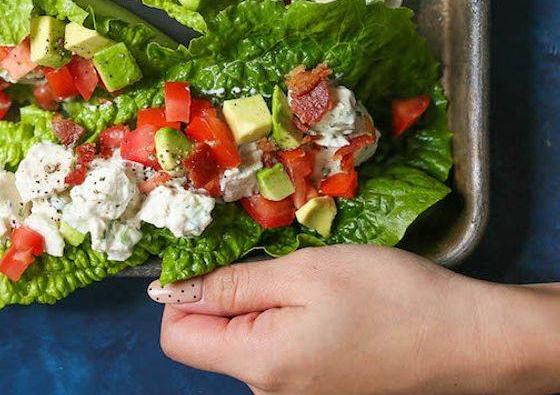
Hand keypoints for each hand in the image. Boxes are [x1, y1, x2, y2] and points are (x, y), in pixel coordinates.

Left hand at [149, 245, 559, 394]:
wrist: (464, 339)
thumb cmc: (387, 297)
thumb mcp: (304, 273)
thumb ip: (234, 284)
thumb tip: (172, 291)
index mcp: (259, 365)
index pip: (177, 339)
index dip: (182, 292)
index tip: (215, 254)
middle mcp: (269, 392)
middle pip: (213, 338)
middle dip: (232, 292)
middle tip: (281, 262)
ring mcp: (298, 394)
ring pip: (250, 338)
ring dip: (267, 301)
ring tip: (315, 280)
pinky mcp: (322, 387)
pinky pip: (281, 347)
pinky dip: (291, 316)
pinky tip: (331, 300)